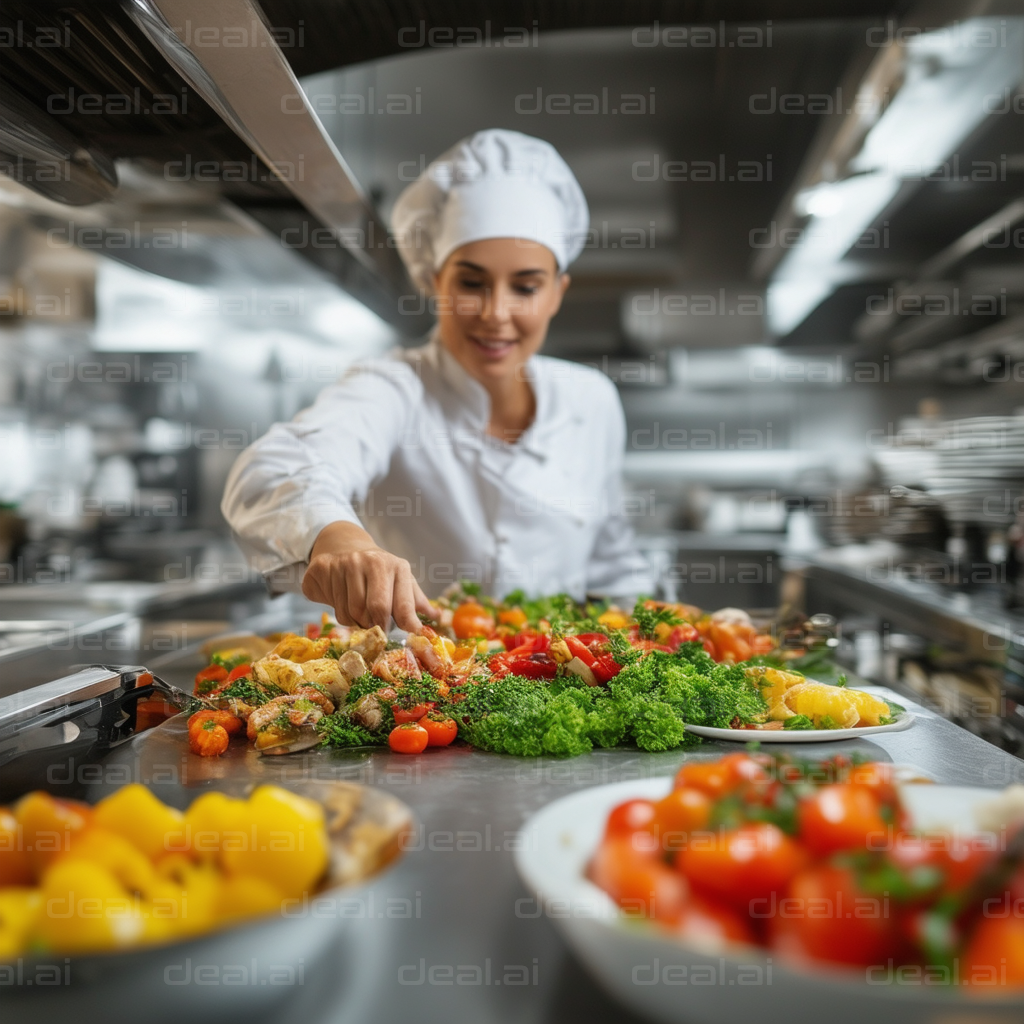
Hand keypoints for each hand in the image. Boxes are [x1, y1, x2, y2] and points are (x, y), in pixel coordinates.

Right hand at [302, 522, 435, 632]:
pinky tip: (343, 602)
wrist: (345, 546)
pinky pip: (333, 607)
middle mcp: (371, 561)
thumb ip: (416, 601)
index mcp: (396, 566)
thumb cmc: (378, 572)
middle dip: (378, 626)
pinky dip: (340, 614)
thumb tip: (437, 618)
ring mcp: (345, 563)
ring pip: (352, 612)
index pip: (404, 605)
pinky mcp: (324, 568)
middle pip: (377, 610)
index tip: (409, 636)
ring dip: (357, 622)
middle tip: (377, 628)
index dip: (408, 625)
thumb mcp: (401, 580)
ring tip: (361, 614)